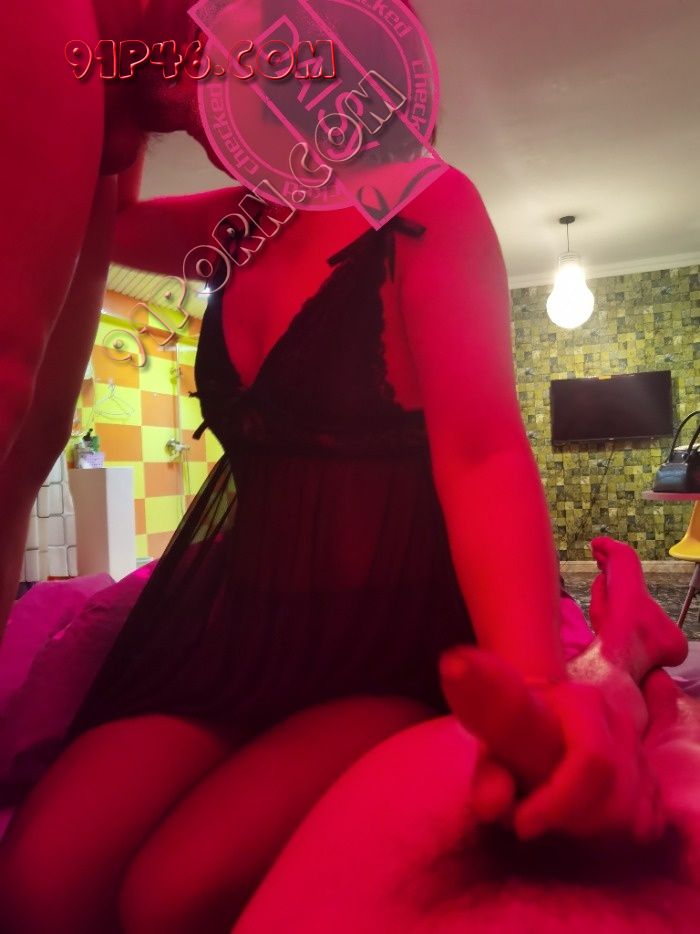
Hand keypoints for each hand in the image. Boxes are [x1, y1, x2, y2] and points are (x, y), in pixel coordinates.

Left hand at [440, 646, 665, 841]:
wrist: (545, 710)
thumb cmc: (517, 730)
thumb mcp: (493, 747)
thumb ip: (489, 776)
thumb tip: (491, 806)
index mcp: (581, 701)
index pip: (591, 760)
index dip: (559, 802)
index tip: (521, 825)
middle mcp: (619, 721)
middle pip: (616, 796)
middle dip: (571, 821)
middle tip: (532, 821)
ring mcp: (639, 749)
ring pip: (633, 814)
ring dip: (590, 830)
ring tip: (554, 817)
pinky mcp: (650, 774)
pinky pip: (649, 821)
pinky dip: (616, 834)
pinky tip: (584, 822)